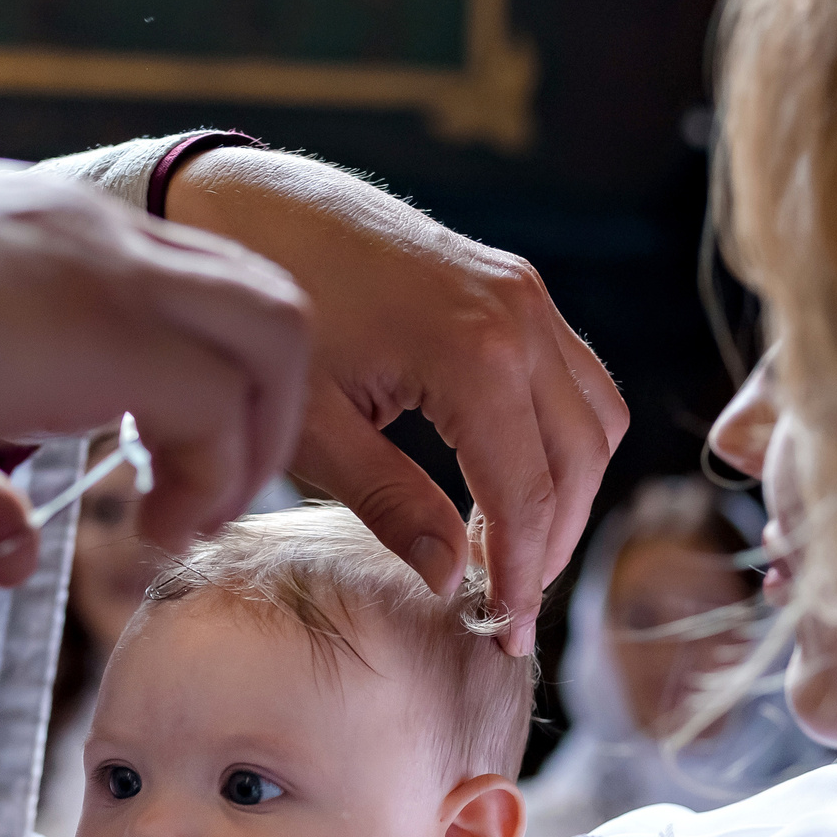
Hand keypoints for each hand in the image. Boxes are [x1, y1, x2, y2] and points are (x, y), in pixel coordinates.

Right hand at [0, 158, 311, 585]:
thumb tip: (11, 553)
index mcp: (33, 227)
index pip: (179, 278)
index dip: (198, 378)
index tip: (161, 469)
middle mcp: (84, 229)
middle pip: (260, 295)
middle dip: (264, 406)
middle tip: (201, 498)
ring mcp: (101, 268)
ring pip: (273, 331)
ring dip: (256, 437)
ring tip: (182, 522)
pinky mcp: (102, 329)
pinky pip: (223, 403)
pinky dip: (213, 477)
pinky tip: (150, 531)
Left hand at [166, 149, 626, 652]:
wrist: (244, 202)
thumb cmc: (268, 313)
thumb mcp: (313, 427)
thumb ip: (391, 504)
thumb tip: (452, 581)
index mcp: (474, 352)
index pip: (529, 495)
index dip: (522, 576)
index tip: (504, 635)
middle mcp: (519, 316)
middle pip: (580, 463)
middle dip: (551, 545)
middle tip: (507, 611)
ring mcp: (524, 293)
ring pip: (593, 420)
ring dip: (566, 495)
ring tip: (509, 557)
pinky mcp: (514, 286)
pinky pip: (573, 380)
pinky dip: (560, 442)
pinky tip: (507, 488)